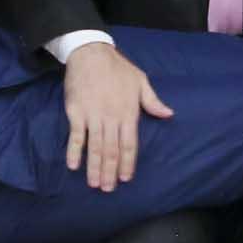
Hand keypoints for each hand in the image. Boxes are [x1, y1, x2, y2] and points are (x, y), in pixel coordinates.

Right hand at [63, 41, 173, 192]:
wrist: (91, 53)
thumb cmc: (118, 68)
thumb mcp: (141, 81)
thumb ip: (153, 101)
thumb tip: (169, 114)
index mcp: (128, 112)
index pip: (130, 144)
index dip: (127, 163)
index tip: (125, 179)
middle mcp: (111, 117)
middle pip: (112, 150)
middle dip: (110, 172)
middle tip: (108, 189)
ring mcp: (93, 115)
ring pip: (95, 147)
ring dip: (94, 167)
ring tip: (94, 184)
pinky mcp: (76, 112)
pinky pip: (76, 136)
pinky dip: (74, 151)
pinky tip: (73, 165)